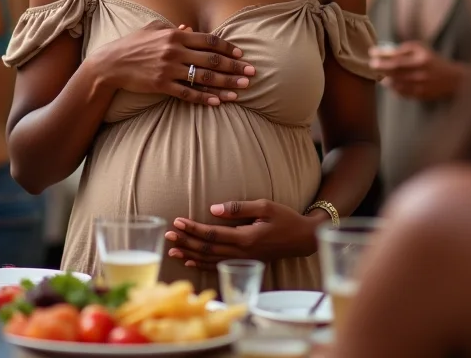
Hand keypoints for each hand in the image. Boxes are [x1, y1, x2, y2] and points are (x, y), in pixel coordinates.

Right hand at [94, 21, 254, 106]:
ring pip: (204, 77)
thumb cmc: (132, 44)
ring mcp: (169, 69)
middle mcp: (175, 51)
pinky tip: (218, 102)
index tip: (241, 54)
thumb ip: (172, 28)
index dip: (228, 47)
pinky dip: (204, 98)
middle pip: (212, 59)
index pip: (209, 41)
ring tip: (242, 89)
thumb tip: (190, 28)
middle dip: (235, 67)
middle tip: (252, 73)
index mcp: (175, 35)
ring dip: (226, 84)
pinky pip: (188, 93)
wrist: (110, 64)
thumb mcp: (152, 29)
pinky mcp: (162, 85)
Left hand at [165, 200, 317, 270]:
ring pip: (210, 260)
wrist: (303, 239)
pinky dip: (202, 264)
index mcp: (245, 238)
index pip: (212, 234)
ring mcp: (243, 260)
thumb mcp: (264, 206)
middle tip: (168, 235)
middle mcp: (242, 253)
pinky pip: (219, 265)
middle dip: (185, 242)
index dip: (193, 229)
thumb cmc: (285, 218)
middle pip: (207, 249)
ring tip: (172, 249)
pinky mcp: (245, 263)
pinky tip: (190, 261)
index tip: (177, 222)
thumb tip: (212, 208)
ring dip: (190, 254)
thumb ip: (238, 208)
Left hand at [368, 42, 463, 100]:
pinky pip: (401, 93)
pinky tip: (389, 83)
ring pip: (396, 83)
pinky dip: (392, 88)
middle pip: (394, 70)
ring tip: (379, 74)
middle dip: (380, 67)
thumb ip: (404, 49)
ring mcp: (420, 85)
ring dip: (384, 78)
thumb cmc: (433, 60)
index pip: (396, 57)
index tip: (371, 52)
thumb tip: (384, 51)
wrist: (452, 79)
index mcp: (421, 59)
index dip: (382, 55)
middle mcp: (421, 72)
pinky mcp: (420, 95)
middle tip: (371, 64)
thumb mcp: (421, 48)